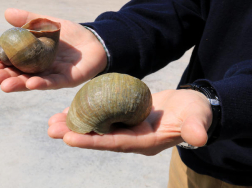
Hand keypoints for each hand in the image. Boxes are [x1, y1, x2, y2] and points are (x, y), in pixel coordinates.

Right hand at [0, 8, 106, 91]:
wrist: (94, 39)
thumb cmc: (69, 34)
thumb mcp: (47, 23)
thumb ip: (29, 20)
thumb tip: (7, 13)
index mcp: (32, 58)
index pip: (13, 64)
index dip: (1, 66)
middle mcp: (40, 70)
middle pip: (20, 76)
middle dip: (5, 78)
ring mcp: (53, 76)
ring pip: (33, 82)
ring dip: (19, 84)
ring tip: (5, 86)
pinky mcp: (67, 79)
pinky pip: (53, 83)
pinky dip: (42, 84)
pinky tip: (31, 84)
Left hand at [48, 89, 211, 154]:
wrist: (192, 107)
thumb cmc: (196, 113)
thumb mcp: (198, 118)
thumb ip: (196, 127)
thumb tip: (199, 137)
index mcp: (146, 141)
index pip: (116, 143)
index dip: (93, 141)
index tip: (70, 139)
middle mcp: (132, 137)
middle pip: (100, 138)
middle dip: (75, 134)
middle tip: (51, 130)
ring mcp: (127, 128)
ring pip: (96, 128)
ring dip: (75, 125)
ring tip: (52, 122)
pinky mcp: (124, 117)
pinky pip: (101, 116)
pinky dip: (85, 113)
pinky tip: (68, 110)